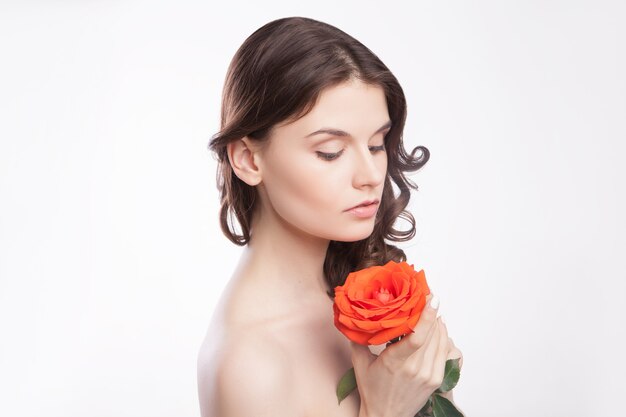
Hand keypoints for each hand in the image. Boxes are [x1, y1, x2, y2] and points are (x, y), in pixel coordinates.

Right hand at [351, 294, 451, 416]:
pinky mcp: (436, 380)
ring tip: (432, 311)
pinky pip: (446, 352)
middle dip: (432, 313)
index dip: (426, 316)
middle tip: (428, 297)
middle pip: (432, 334)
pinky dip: (443, 337)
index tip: (430, 298)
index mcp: (395, 362)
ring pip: (441, 341)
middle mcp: (415, 369)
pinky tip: (438, 329)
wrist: (386, 416)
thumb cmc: (372, 390)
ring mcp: (428, 375)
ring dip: (438, 324)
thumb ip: (358, 339)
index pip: (417, 336)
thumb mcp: (360, 363)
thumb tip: (355, 317)